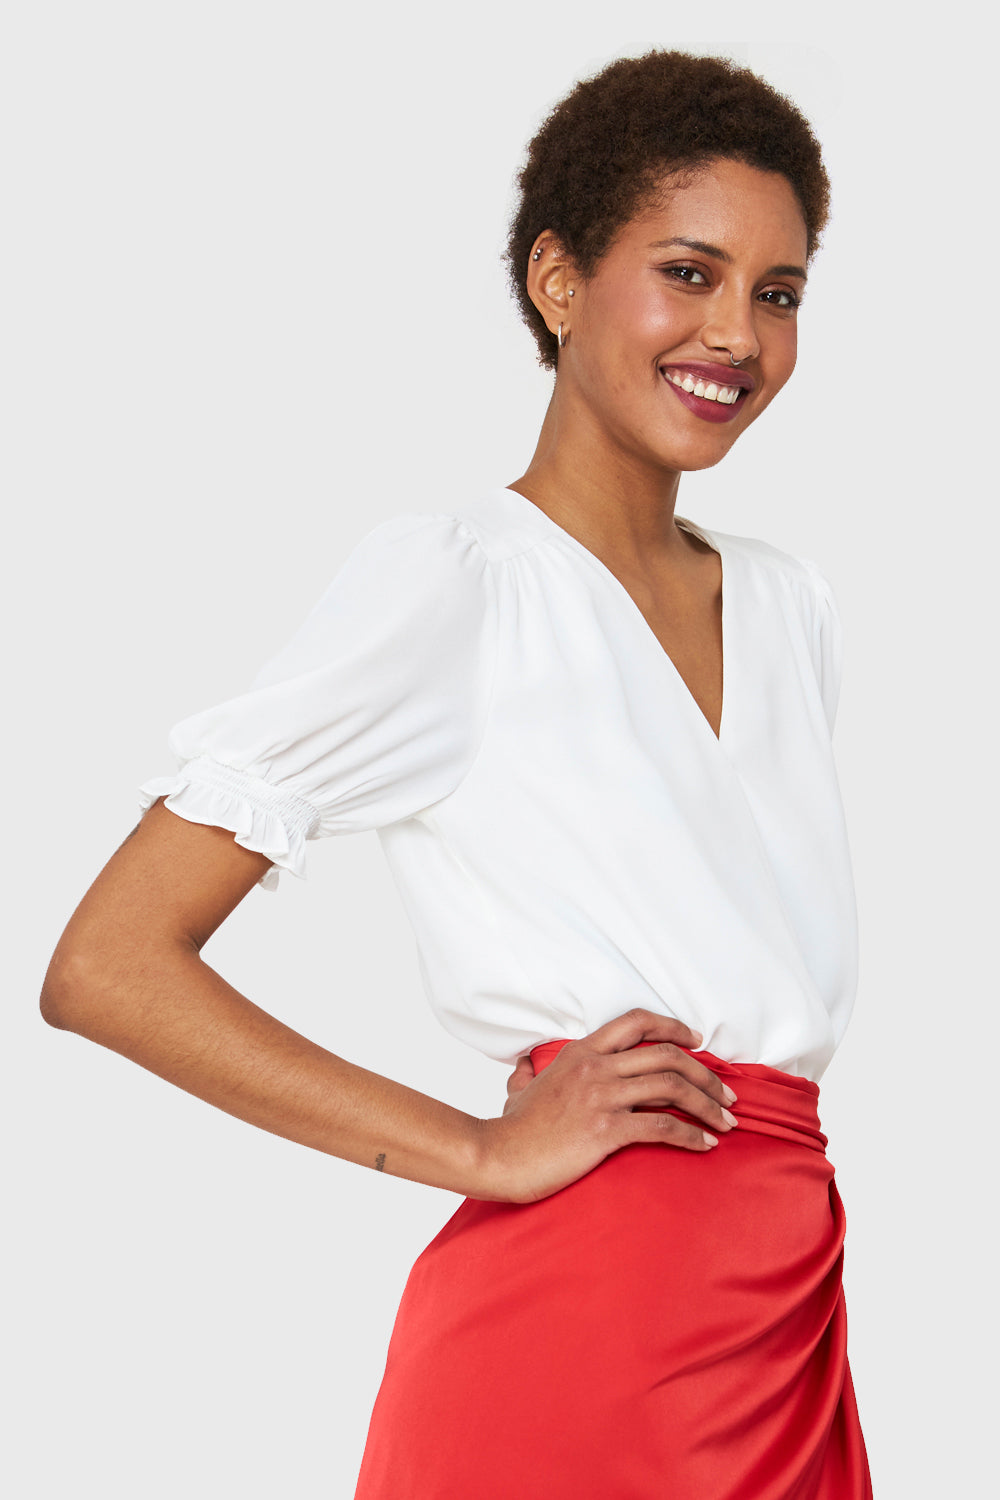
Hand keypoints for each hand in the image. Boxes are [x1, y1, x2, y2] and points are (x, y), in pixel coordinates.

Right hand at [476, 1008, 738, 1204]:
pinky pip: (662, 1126)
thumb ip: (528, 1073)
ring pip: (672, 1087)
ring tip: (727, 1122)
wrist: (497, 1157)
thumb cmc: (511, 1128)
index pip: (636, 1022)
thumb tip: (524, 1067)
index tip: (698, 1042)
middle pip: (667, 1055)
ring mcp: (601, 1097)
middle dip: (707, 1075)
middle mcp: (595, 1067)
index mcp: (580, 1053)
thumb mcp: (519, 1088)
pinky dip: (691, 1135)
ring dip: (708, 1104)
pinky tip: (704, 1145)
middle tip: (727, 1096)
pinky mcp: (605, 1129)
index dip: (673, 1027)